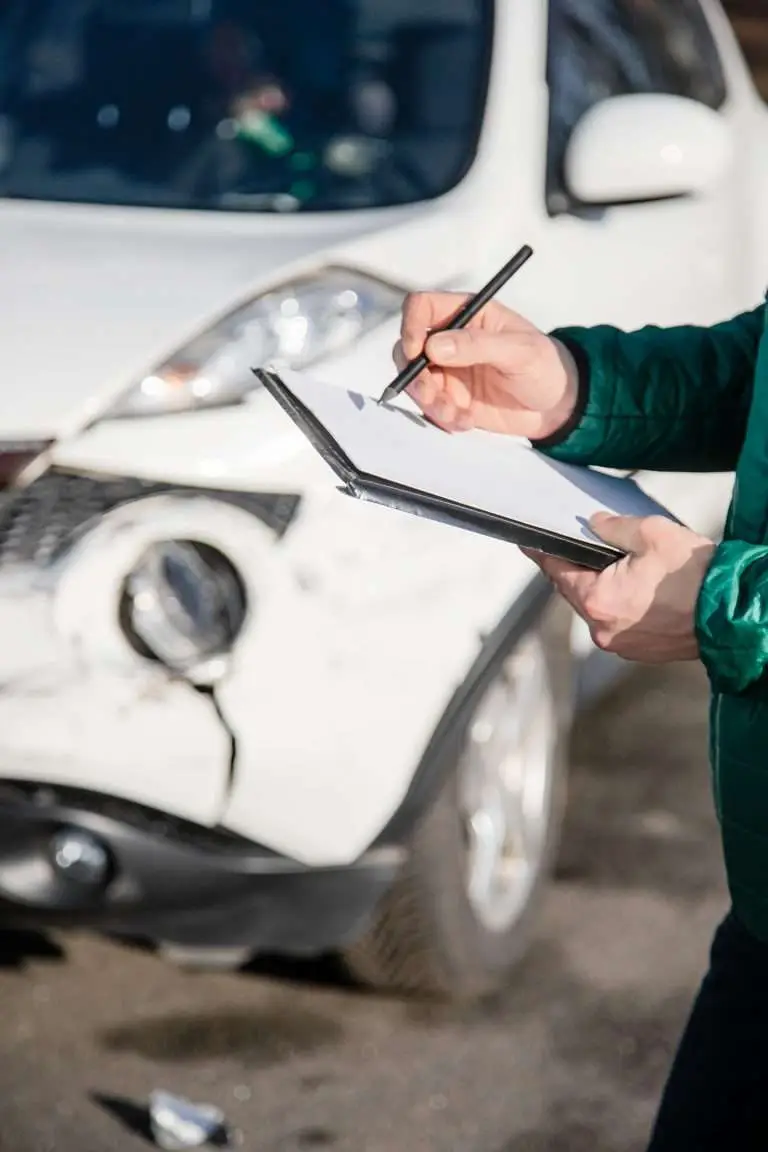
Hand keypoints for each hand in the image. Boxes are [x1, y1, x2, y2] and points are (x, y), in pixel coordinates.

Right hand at [393, 293, 578, 437]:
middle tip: (433, 395)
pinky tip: (467, 420)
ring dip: (429, 402)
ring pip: (414, 382)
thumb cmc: (545, 366)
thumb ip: (477, 345)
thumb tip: (434, 346)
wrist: (557, 406)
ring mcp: (448, 371)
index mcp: (468, 314)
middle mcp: (450, 340)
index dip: (411, 327)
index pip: (422, 307)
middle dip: (414, 376)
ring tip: (457, 414)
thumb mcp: (520, 350)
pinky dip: (442, 418)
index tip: (417, 353)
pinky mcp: (450, 398)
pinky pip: (429, 408)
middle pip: (406, 348)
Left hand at [526, 513, 715, 663]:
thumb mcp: (651, 535)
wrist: (732, 613)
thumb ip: (614, 528)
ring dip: (604, 589)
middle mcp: (603, 629)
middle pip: (577, 593)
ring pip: (600, 609)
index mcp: (598, 601)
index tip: (530, 545)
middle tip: (581, 549)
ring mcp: (622, 644)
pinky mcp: (641, 650)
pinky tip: (641, 590)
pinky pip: (621, 623)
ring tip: (623, 568)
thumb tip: (595, 525)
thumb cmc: (695, 577)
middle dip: (578, 570)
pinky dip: (623, 606)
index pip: (557, 573)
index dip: (543, 555)